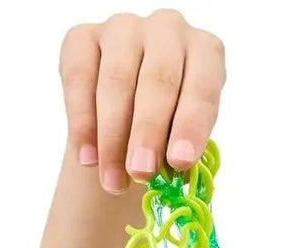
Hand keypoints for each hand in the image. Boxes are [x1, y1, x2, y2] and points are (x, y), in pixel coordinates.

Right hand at [59, 9, 226, 194]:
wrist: (131, 120)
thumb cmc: (171, 129)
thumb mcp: (186, 137)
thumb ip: (181, 147)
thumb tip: (170, 170)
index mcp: (205, 51)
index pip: (202, 86)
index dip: (191, 126)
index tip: (180, 163)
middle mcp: (168, 29)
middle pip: (158, 81)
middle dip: (148, 133)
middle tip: (141, 173)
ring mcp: (123, 28)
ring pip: (117, 81)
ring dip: (113, 138)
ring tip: (113, 182)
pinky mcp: (82, 36)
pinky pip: (79, 78)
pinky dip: (82, 123)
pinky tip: (87, 159)